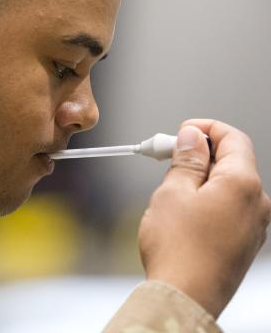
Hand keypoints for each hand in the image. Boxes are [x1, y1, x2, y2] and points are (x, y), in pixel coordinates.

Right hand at [138, 119, 270, 318]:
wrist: (184, 298)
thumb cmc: (177, 247)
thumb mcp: (173, 191)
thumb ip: (187, 159)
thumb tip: (192, 137)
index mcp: (242, 185)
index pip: (233, 138)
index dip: (206, 128)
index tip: (183, 131)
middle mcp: (256, 203)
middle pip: (232, 161)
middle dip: (200, 153)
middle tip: (168, 156)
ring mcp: (254, 225)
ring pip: (229, 184)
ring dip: (202, 176)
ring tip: (170, 185)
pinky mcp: (244, 241)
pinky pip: (230, 206)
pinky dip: (209, 196)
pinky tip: (184, 207)